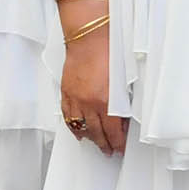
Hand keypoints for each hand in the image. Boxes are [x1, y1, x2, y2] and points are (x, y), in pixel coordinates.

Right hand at [59, 34, 123, 154]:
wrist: (89, 38)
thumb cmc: (108, 53)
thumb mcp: (122, 82)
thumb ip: (121, 103)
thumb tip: (122, 118)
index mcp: (105, 101)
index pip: (112, 130)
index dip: (117, 142)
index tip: (119, 148)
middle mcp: (88, 103)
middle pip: (96, 132)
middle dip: (103, 144)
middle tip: (109, 151)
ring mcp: (75, 98)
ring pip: (80, 126)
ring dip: (88, 137)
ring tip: (94, 143)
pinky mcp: (66, 92)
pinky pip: (67, 115)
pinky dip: (72, 126)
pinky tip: (77, 131)